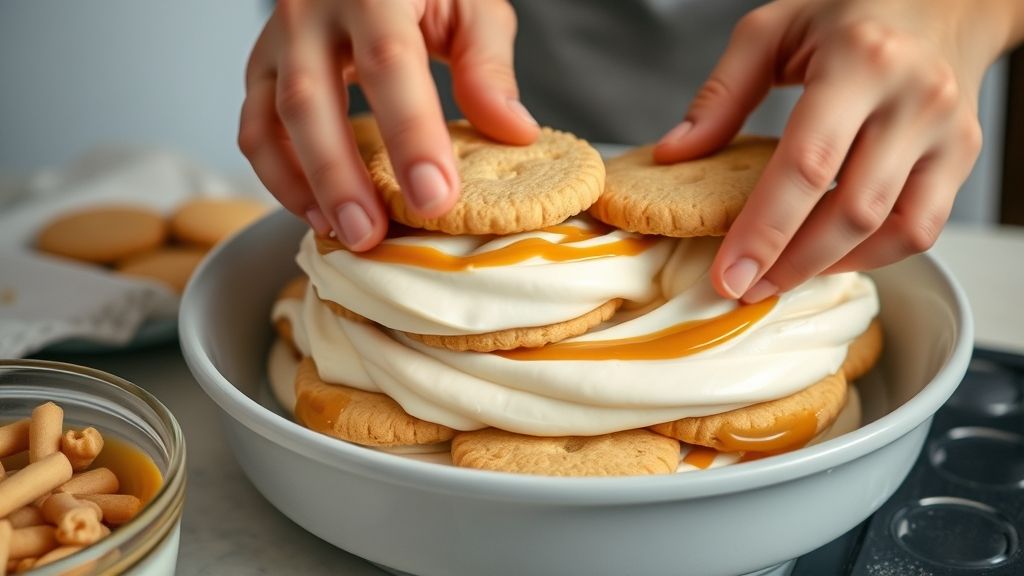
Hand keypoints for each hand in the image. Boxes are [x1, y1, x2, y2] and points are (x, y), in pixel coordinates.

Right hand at [239, 0, 538, 249]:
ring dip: (305, 185)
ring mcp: (278, 41)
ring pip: (272, 120)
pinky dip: (279, 177)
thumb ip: (488, 64)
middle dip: (341, 176)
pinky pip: (255, 130)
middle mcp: (311, 11)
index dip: (411, 134)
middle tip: (371, 235)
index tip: (435, 196)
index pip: (388, 62)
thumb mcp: (471, 3)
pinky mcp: (262, 68)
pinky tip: (317, 212)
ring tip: (346, 234)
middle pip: (311, 99)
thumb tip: (513, 133)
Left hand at [654, 0, 1022, 301]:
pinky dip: (873, 254)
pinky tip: (829, 255)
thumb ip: (721, 93)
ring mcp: (947, 131)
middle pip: (852, 210)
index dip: (764, 230)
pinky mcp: (962, 157)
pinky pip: (921, 228)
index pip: (807, 165)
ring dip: (830, 266)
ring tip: (779, 277)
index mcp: (860, 61)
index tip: (728, 273)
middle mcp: (914, 98)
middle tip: (744, 288)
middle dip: (791, 263)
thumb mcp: (773, 30)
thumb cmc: (851, 13)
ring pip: (894, 230)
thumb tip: (675, 153)